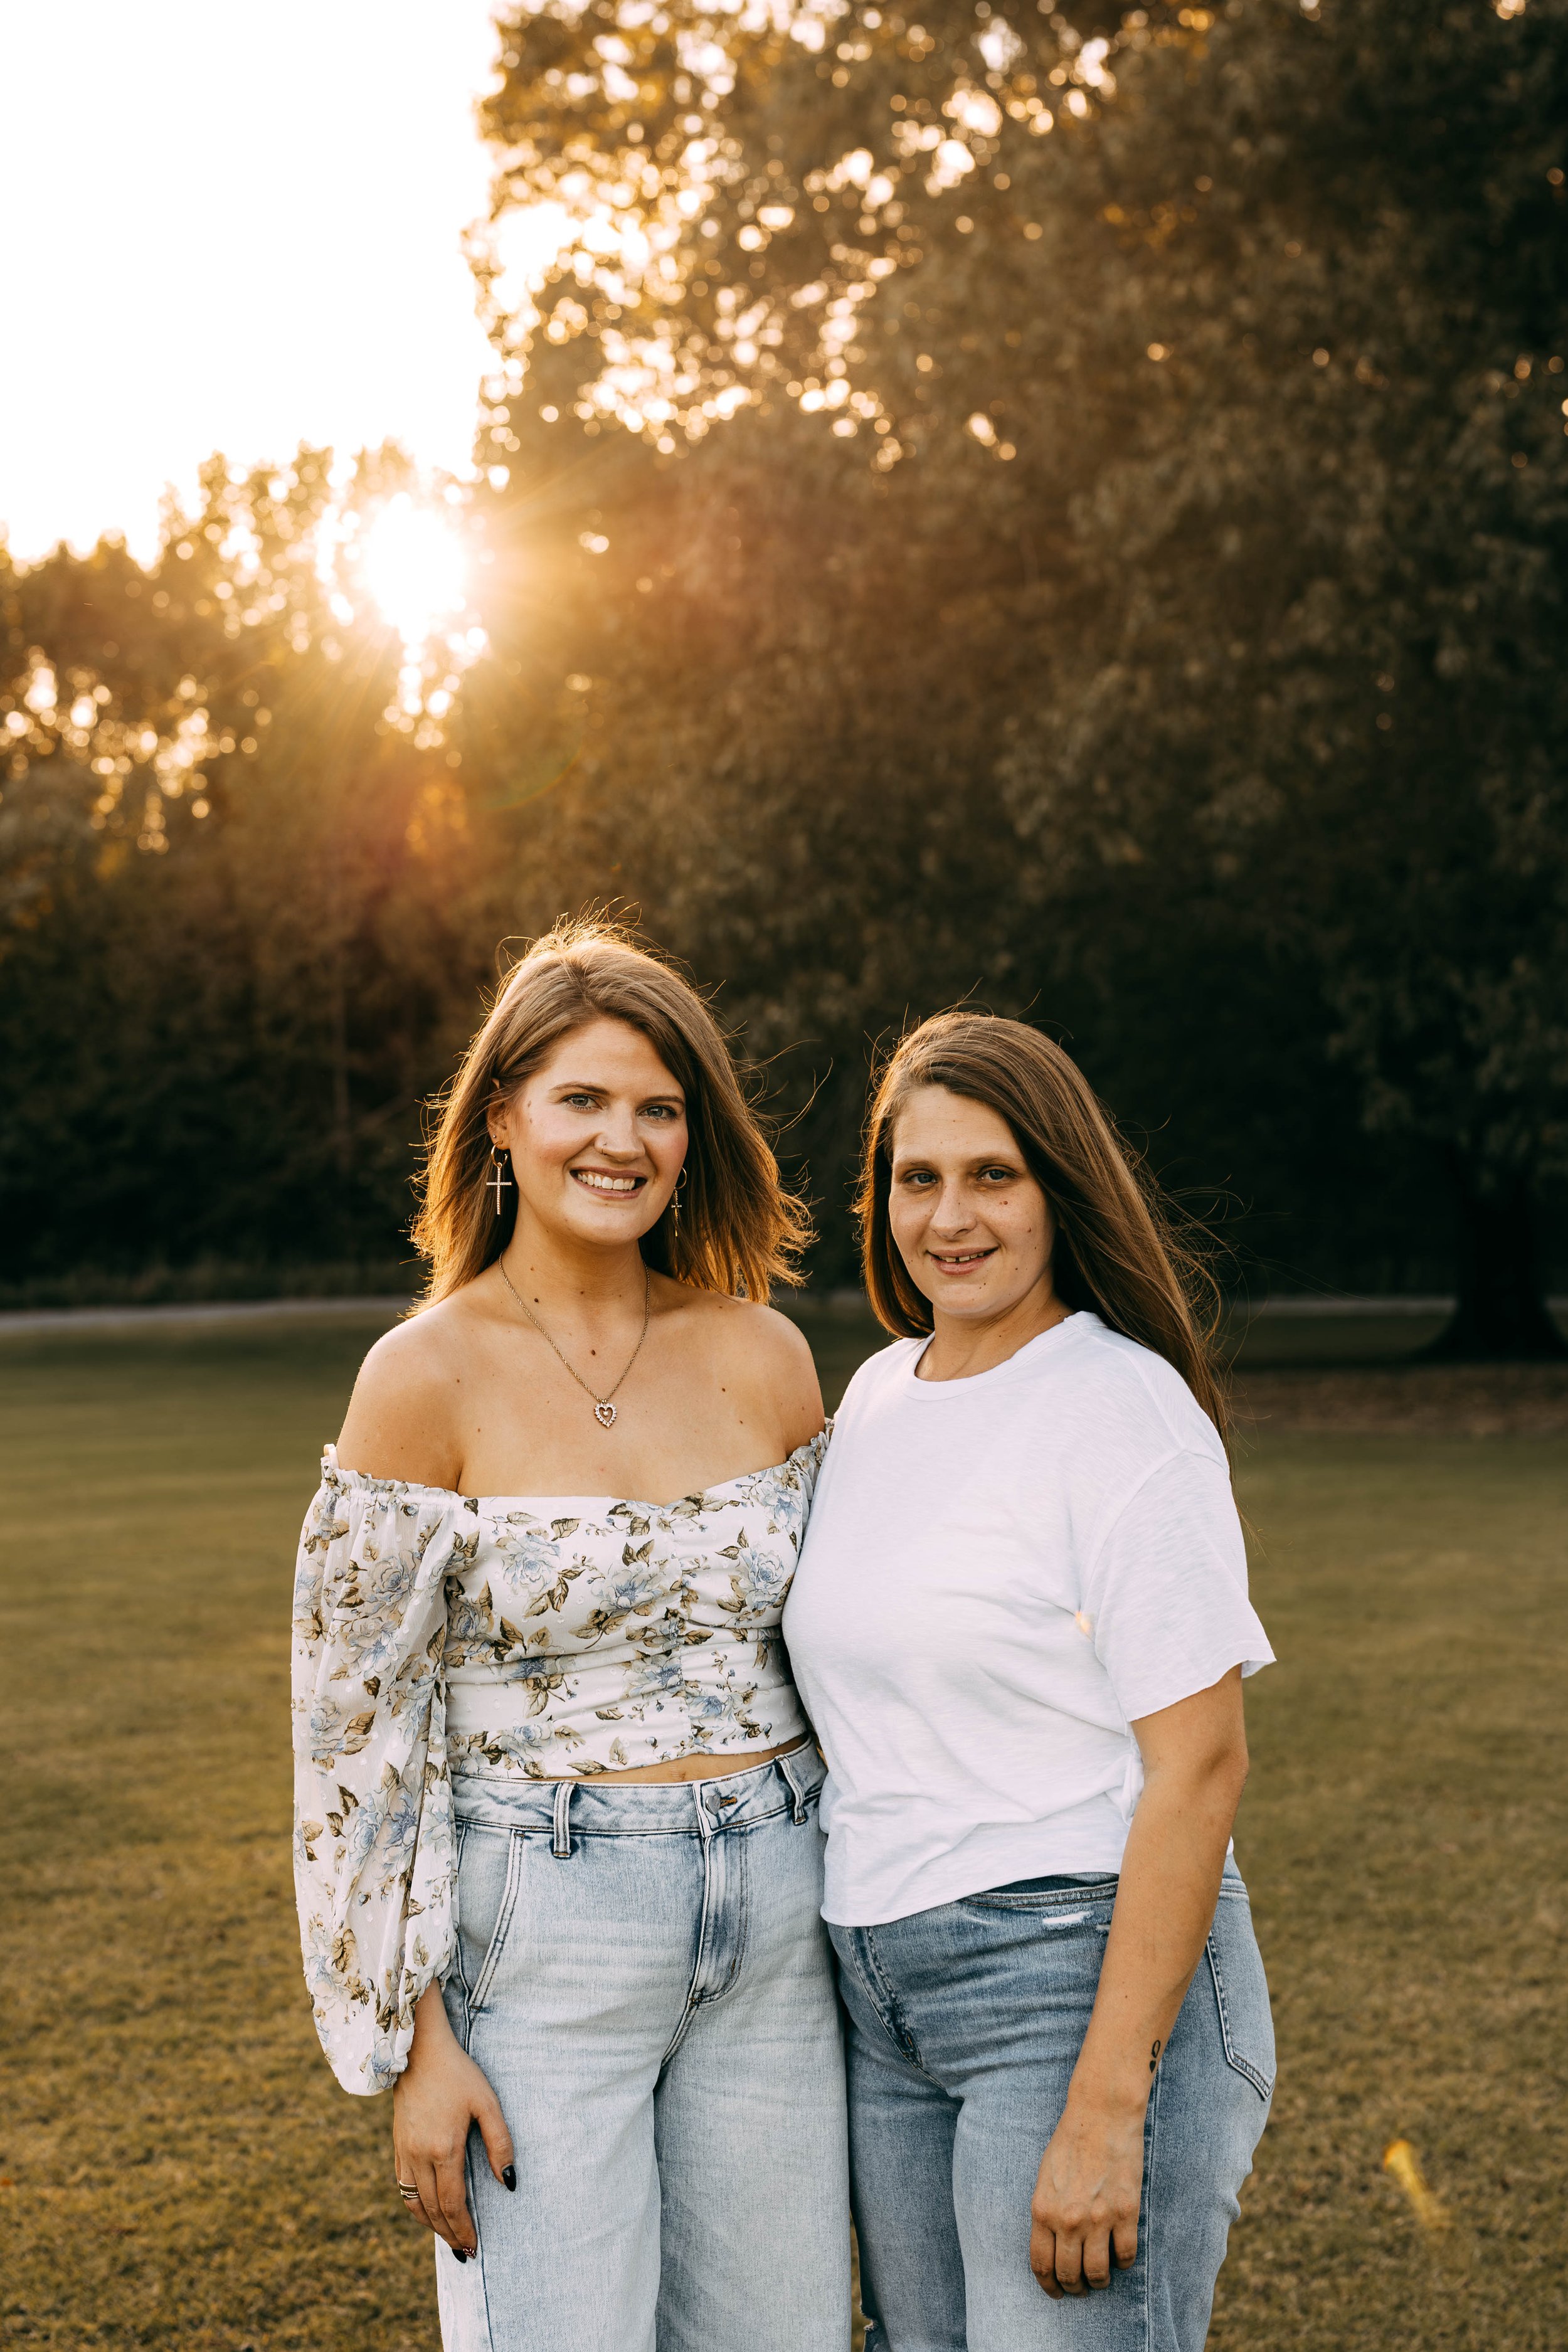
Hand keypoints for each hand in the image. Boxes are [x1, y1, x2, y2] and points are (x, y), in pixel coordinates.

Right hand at [393, 1987, 513, 2255]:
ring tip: (448, 2238)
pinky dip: (415, 2206)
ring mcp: (404, 2151)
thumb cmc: (459, 2074)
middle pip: (432, 2210)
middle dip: (449, 2234)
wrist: (419, 2052)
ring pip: (414, 2203)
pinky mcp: (397, 2145)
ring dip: (431, 2225)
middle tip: (465, 2252)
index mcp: (443, 2148)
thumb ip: (500, 2143)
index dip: (463, 2228)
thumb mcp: (487, 2102)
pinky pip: (402, 2187)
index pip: (452, 2203)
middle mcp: (419, 2155)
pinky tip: (427, 2211)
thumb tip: (509, 2181)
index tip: (474, 2246)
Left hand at [1029, 2093, 1143, 2297]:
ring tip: (1101, 2278)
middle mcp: (1068, 2220)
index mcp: (1043, 2210)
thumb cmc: (1070, 2141)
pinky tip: (1121, 2256)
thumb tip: (1051, 2244)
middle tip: (1081, 2289)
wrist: (1101, 2115)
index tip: (1056, 2292)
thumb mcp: (1045, 2177)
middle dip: (1074, 2288)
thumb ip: (1046, 2212)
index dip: (1049, 2285)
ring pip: (1098, 2273)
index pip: (1041, 2265)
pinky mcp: (1126, 2213)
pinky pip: (1126, 2256)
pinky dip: (1124, 2263)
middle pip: (1069, 2274)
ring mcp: (1098, 2219)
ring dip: (1099, 2282)